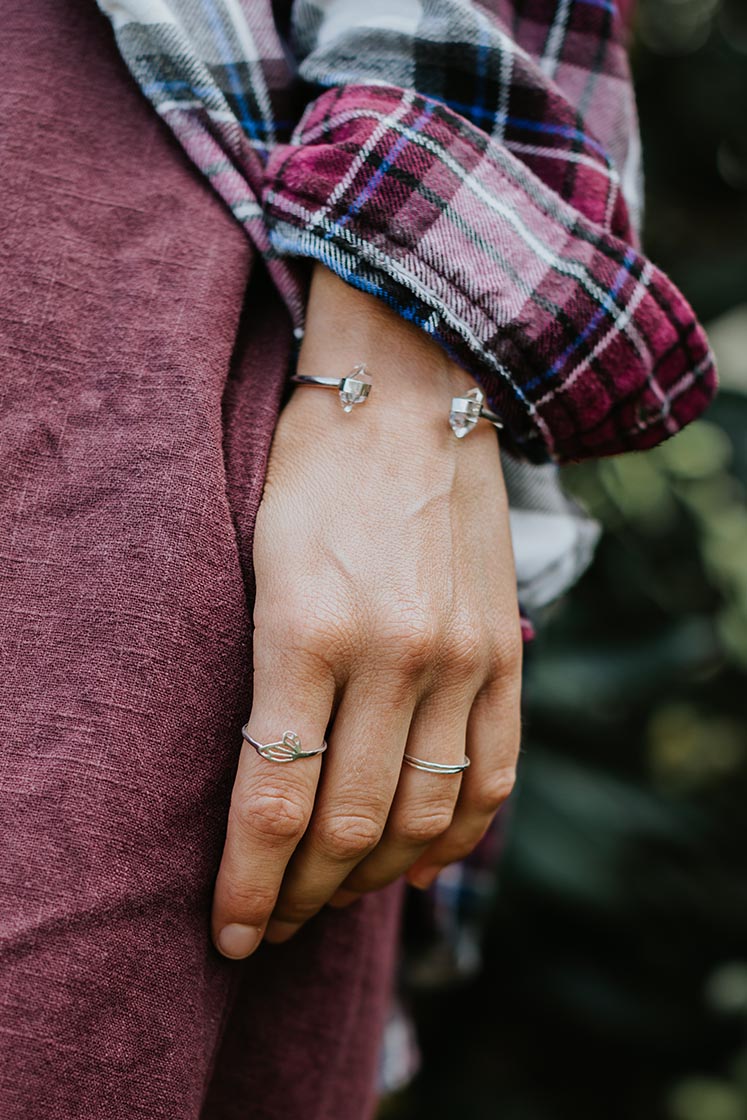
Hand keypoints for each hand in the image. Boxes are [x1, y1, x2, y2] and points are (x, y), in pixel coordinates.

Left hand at [211, 266, 521, 958]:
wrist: (411, 396)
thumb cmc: (311, 478)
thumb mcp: (258, 570)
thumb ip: (269, 684)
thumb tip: (271, 793)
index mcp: (306, 630)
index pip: (273, 803)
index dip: (247, 888)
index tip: (229, 933)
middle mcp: (394, 654)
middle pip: (348, 827)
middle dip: (301, 897)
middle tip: (274, 921)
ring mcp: (463, 657)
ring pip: (423, 819)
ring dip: (373, 879)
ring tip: (335, 898)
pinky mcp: (506, 652)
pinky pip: (494, 776)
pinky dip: (458, 838)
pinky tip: (421, 865)